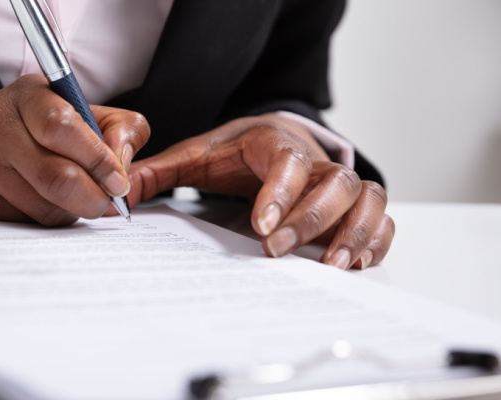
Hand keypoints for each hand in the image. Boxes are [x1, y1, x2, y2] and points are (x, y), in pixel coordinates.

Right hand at [0, 74, 149, 225]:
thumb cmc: (35, 131)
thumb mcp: (82, 113)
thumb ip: (120, 130)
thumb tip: (124, 169)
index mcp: (30, 94)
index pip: (62, 127)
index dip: (98, 160)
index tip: (119, 182)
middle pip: (56, 177)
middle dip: (93, 197)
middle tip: (107, 203)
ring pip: (44, 206)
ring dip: (71, 211)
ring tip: (72, 197)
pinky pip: (23, 221)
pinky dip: (45, 219)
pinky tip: (42, 202)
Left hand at [127, 113, 393, 269]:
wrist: (270, 135)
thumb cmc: (234, 151)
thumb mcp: (194, 156)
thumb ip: (157, 173)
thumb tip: (118, 193)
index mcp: (274, 143)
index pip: (287, 161)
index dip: (280, 192)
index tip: (261, 226)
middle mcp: (314, 161)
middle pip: (335, 182)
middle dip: (312, 219)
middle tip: (278, 251)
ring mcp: (339, 181)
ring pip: (368, 198)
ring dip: (356, 231)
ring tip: (334, 265)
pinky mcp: (354, 204)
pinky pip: (381, 218)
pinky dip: (376, 240)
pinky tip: (353, 264)